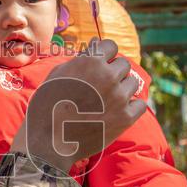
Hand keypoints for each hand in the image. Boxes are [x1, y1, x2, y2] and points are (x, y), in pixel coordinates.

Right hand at [12, 38, 145, 173]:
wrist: (48, 141)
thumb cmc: (48, 105)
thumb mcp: (57, 74)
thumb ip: (80, 59)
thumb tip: (95, 45)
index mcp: (91, 61)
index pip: (111, 46)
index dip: (105, 55)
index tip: (99, 65)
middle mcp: (108, 76)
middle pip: (123, 65)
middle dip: (113, 72)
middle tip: (99, 87)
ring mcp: (119, 97)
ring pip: (132, 83)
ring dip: (122, 89)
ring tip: (106, 101)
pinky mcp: (125, 118)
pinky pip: (139, 105)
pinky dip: (131, 107)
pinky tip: (116, 112)